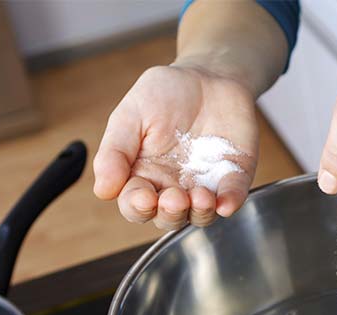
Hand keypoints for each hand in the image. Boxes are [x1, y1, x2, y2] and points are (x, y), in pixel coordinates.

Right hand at [93, 63, 257, 228]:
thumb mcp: (131, 114)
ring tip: (200, 197)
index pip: (136, 205)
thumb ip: (115, 151)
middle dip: (170, 214)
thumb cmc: (165, 94)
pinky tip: (226, 203)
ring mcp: (205, 184)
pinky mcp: (233, 176)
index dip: (138, 207)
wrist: (208, 75)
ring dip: (200, 213)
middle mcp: (173, 187)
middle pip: (169, 217)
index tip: (144, 197)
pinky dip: (231, 202)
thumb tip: (103, 190)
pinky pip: (233, 196)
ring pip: (201, 215)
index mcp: (144, 175)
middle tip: (174, 198)